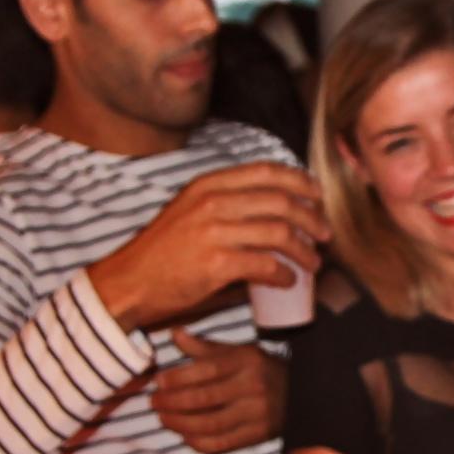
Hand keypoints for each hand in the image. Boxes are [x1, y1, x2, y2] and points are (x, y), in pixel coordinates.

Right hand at [87, 162, 329, 331]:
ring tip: (314, 262)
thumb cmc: (162, 252)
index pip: (266, 171)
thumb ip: (227, 208)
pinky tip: (290, 281)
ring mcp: (214, 232)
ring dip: (305, 250)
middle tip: (325, 235)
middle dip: (312, 218)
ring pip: (280, 233)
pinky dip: (285, 274)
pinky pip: (266, 265)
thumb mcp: (189, 211)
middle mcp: (212, 202)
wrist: (127, 282)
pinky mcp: (216, 264)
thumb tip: (275, 218)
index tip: (317, 195)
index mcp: (208, 184)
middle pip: (281, 201)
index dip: (299, 181)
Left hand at [150, 328, 284, 453]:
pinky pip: (222, 443)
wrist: (300, 394)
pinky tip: (184, 435)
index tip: (158, 381)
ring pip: (210, 424)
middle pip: (205, 399)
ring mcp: (256, 414)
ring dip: (180, 423)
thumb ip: (203, 347)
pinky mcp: (257, 435)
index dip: (179, 377)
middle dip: (173, 402)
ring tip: (163, 418)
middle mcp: (253, 387)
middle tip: (154, 402)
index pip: (208, 370)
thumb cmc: (259, 369)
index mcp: (247, 361)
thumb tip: (174, 334)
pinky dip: (198, 442)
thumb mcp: (237, 352)